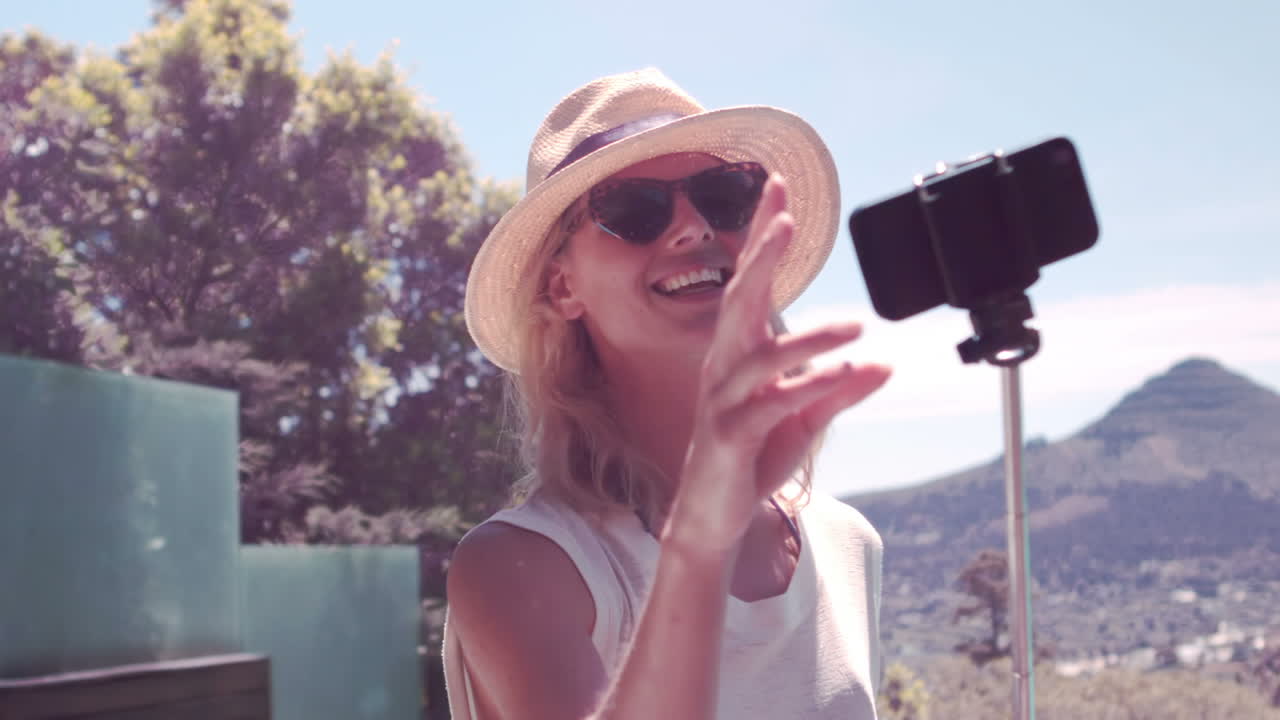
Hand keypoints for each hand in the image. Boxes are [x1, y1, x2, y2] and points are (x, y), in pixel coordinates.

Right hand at [665, 174, 891, 550]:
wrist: (713, 513)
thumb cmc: (752, 454)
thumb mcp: (807, 417)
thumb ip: (840, 386)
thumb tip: (885, 363)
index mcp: (739, 351)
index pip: (750, 280)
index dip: (762, 233)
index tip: (778, 187)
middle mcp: (725, 365)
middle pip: (740, 299)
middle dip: (761, 255)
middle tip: (784, 216)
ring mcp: (724, 398)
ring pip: (763, 356)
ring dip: (810, 336)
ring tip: (856, 325)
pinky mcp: (731, 433)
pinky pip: (773, 405)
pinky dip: (811, 387)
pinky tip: (846, 373)